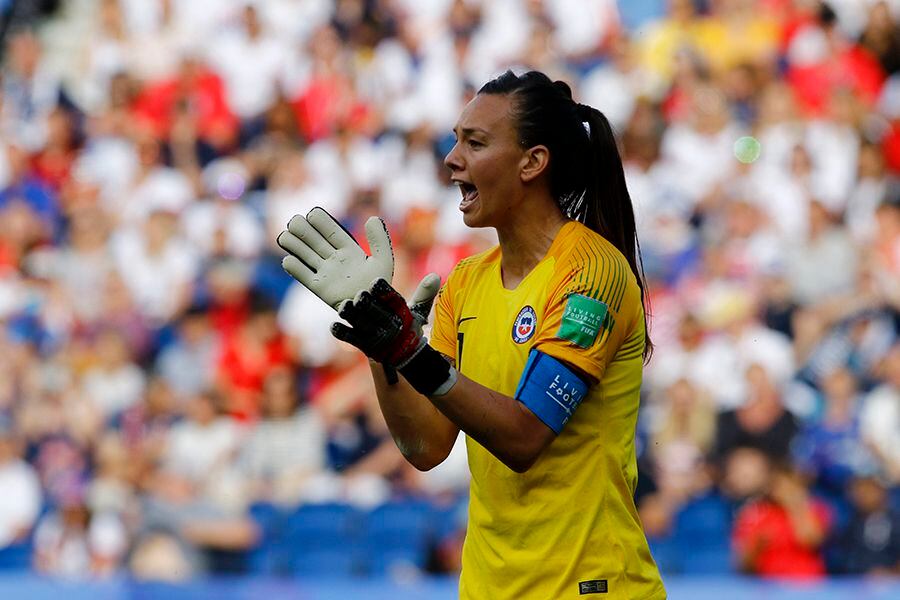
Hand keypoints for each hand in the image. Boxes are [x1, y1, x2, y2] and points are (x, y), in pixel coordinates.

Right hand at [277, 207, 393, 308]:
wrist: (373, 310)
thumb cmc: (380, 286)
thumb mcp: (384, 260)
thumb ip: (379, 239)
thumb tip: (372, 218)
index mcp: (349, 250)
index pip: (332, 232)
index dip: (322, 222)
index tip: (312, 213)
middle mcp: (335, 259)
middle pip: (315, 241)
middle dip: (304, 230)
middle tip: (294, 221)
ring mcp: (326, 273)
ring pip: (307, 255)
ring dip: (295, 245)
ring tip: (284, 236)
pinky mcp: (320, 288)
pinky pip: (305, 276)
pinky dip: (296, 269)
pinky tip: (288, 260)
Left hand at [331, 274, 456, 395]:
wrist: (407, 356)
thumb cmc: (409, 326)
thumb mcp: (419, 310)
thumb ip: (424, 293)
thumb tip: (435, 276)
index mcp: (402, 314)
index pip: (393, 301)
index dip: (384, 292)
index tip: (376, 283)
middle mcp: (390, 326)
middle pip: (377, 313)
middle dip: (368, 304)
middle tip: (360, 294)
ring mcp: (377, 337)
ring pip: (362, 324)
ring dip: (352, 315)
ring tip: (344, 306)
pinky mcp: (365, 346)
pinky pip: (352, 339)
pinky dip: (343, 333)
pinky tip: (334, 326)